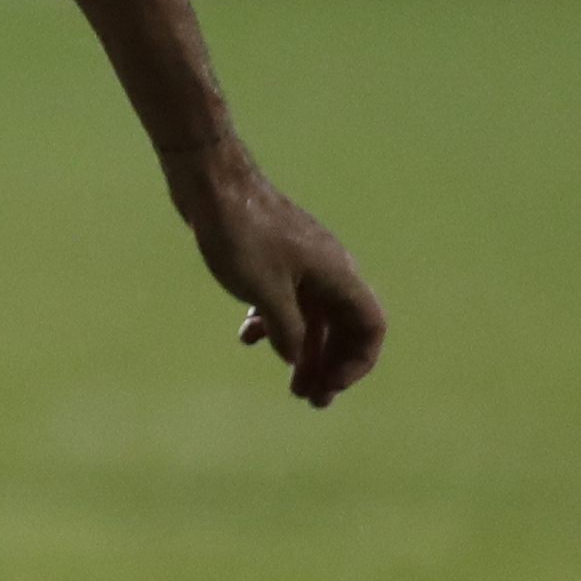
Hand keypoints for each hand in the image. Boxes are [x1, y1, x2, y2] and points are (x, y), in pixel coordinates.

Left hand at [172, 145, 386, 406]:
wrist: (210, 181)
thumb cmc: (240, 233)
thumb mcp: (266, 293)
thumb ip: (288, 330)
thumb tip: (296, 358)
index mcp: (338, 276)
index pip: (370, 327)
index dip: (357, 362)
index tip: (329, 385)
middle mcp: (328, 269)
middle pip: (343, 326)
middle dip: (329, 364)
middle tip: (310, 399)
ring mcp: (301, 261)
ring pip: (313, 315)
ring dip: (303, 350)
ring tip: (289, 383)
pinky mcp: (274, 255)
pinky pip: (286, 298)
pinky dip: (275, 321)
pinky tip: (248, 337)